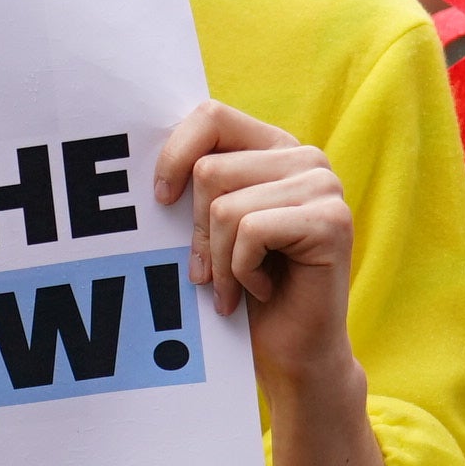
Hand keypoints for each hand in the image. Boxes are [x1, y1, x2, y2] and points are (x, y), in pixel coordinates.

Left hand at [154, 99, 353, 376]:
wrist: (290, 349)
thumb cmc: (242, 284)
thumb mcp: (211, 224)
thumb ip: (194, 181)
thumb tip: (132, 152)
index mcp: (273, 147)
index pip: (210, 116)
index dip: (174, 155)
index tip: (161, 199)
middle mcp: (305, 158)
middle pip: (209, 170)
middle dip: (196, 231)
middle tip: (208, 270)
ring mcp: (325, 186)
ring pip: (225, 207)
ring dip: (219, 259)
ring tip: (235, 284)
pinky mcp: (332, 220)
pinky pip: (251, 232)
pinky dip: (241, 271)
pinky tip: (262, 289)